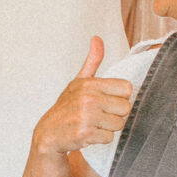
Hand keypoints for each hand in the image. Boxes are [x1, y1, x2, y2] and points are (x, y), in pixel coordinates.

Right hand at [30, 36, 133, 155]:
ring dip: (108, 127)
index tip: (106, 101)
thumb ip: (92, 61)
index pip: (127, 88)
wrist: (49, 132)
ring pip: (119, 124)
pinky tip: (89, 133)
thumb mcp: (79, 81)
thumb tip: (96, 38)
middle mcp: (88, 99)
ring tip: (93, 124)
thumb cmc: (67, 106)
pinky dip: (100, 139)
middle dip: (115, 114)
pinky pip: (109, 138)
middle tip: (99, 115)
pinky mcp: (85, 133)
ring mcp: (87, 117)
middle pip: (125, 108)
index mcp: (90, 84)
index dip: (118, 97)